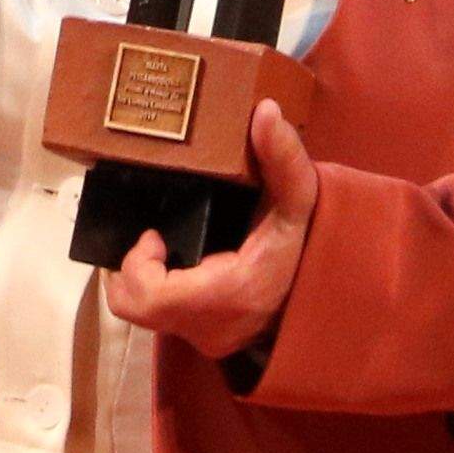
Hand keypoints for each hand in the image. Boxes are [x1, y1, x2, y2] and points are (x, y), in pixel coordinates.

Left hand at [102, 100, 321, 363]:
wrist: (322, 301)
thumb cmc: (306, 252)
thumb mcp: (299, 205)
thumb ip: (285, 162)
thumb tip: (266, 111)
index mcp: (227, 295)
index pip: (150, 296)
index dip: (137, 263)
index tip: (154, 233)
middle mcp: (209, 327)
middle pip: (133, 305)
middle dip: (131, 269)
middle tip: (154, 240)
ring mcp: (204, 339)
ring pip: (140, 314)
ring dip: (141, 280)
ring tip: (160, 251)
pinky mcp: (202, 341)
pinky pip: (156, 318)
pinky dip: (156, 291)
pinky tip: (173, 267)